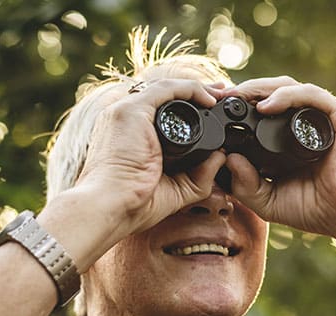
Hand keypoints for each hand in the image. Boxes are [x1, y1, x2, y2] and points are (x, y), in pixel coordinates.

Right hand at [75, 79, 226, 234]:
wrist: (113, 207)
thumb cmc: (136, 204)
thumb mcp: (178, 188)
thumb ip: (201, 174)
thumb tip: (222, 155)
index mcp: (132, 134)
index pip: (162, 111)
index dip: (189, 106)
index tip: (213, 109)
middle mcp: (126, 119)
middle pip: (166, 96)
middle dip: (196, 93)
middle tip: (221, 95)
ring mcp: (126, 112)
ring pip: (167, 88)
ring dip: (197, 88)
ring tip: (220, 94)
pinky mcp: (132, 110)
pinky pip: (166, 89)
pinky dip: (190, 89)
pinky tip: (208, 99)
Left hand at [221, 76, 335, 236]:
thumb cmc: (314, 208)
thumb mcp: (268, 199)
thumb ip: (245, 185)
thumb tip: (228, 160)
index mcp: (290, 135)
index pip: (263, 107)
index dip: (239, 104)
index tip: (215, 109)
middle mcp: (306, 120)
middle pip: (272, 91)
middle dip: (245, 90)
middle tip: (220, 96)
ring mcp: (324, 115)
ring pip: (288, 86)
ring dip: (260, 87)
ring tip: (238, 96)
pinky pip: (310, 95)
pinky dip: (286, 96)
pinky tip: (266, 106)